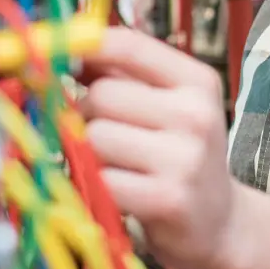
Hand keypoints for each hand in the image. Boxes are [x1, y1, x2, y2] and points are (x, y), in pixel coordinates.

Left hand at [78, 27, 240, 268]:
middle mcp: (196, 114)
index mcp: (197, 81)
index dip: (81, 45)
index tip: (50, 51)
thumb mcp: (167, 105)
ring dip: (89, 152)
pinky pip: (101, 178)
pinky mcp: (167, 199)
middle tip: (99, 130)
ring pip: (94, 136)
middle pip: (102, 95)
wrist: (219, 223)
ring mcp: (184, 158)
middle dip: (85, 113)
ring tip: (112, 163)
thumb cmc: (180, 155)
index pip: (129, 46)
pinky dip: (96, 184)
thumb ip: (121, 74)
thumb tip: (62, 46)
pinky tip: (117, 189)